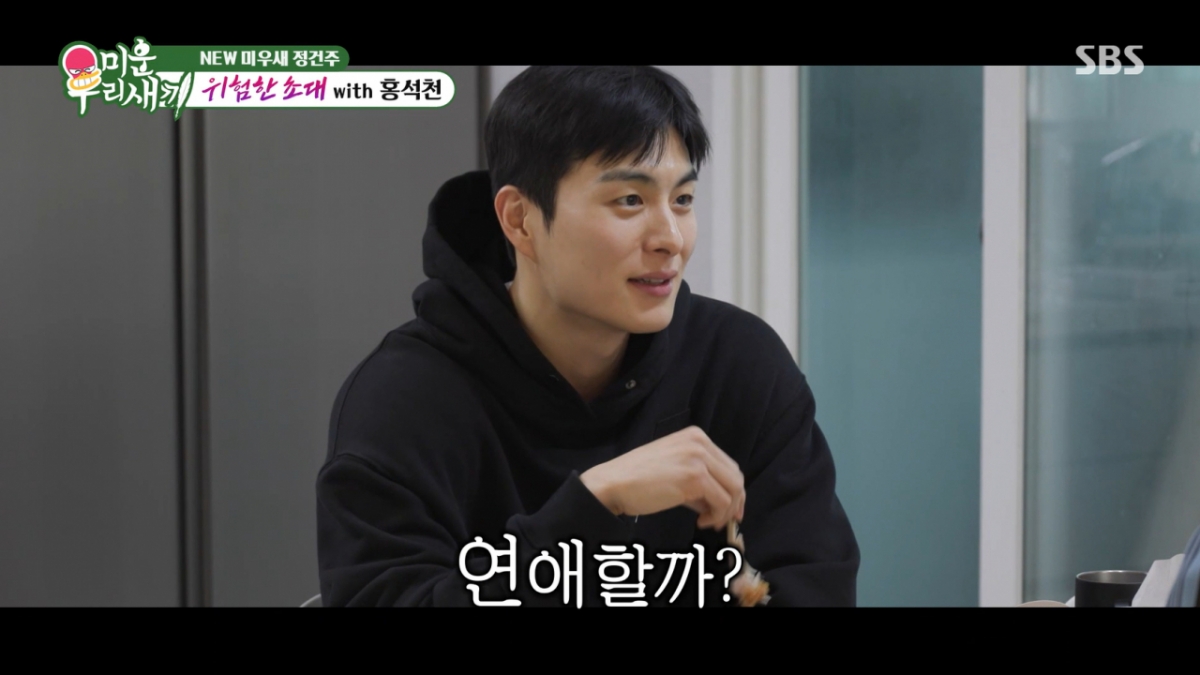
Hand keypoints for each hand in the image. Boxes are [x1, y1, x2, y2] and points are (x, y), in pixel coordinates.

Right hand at [579, 426, 744, 529]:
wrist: (614, 483)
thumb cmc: (637, 478)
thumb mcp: (672, 468)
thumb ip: (697, 479)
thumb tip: (717, 502)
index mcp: (695, 436)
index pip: (728, 465)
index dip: (733, 490)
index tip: (729, 508)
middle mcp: (700, 443)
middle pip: (735, 477)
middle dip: (734, 502)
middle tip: (723, 520)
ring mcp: (698, 458)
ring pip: (733, 490)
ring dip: (724, 512)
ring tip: (708, 522)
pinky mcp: (695, 477)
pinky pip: (722, 502)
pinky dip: (716, 516)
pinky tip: (700, 522)